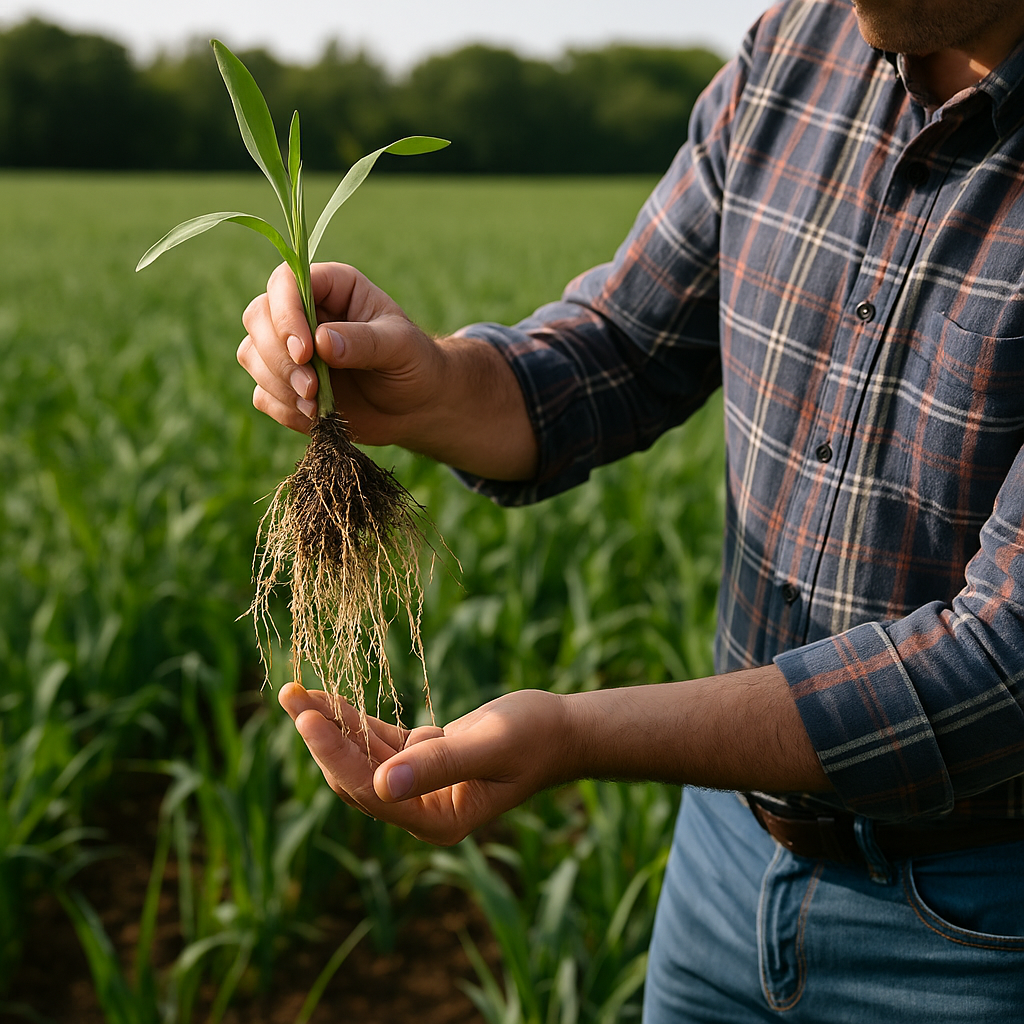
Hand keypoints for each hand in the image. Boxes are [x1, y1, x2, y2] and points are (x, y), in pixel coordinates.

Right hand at [238, 262, 444, 441]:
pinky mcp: (285, 385)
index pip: (286, 283)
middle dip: (279, 356)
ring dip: (278, 383)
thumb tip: (321, 342)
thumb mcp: (400, 347)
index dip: (286, 314)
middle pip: (258, 317)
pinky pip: (262, 394)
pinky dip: (283, 407)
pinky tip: (314, 416)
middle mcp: (302, 313)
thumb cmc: (414, 364)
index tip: (305, 352)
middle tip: (312, 387)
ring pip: (252, 355)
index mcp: (332, 288)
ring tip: (316, 405)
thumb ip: (364, 341)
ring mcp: (289, 350)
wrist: (417, 406)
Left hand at [278, 683, 571, 845]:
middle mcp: (421, 810)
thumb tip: (382, 785)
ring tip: (297, 690)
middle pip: (355, 777)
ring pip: (361, 757)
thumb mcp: (489, 746)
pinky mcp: (420, 760)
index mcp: (437, 821)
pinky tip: (331, 698)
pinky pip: (377, 741)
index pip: (369, 790)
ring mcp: (419, 787)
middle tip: (290, 695)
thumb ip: (438, 765)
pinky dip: (355, 719)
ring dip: (331, 724)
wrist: (561, 730)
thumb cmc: (534, 737)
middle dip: (321, 737)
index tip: (305, 716)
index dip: (333, 753)